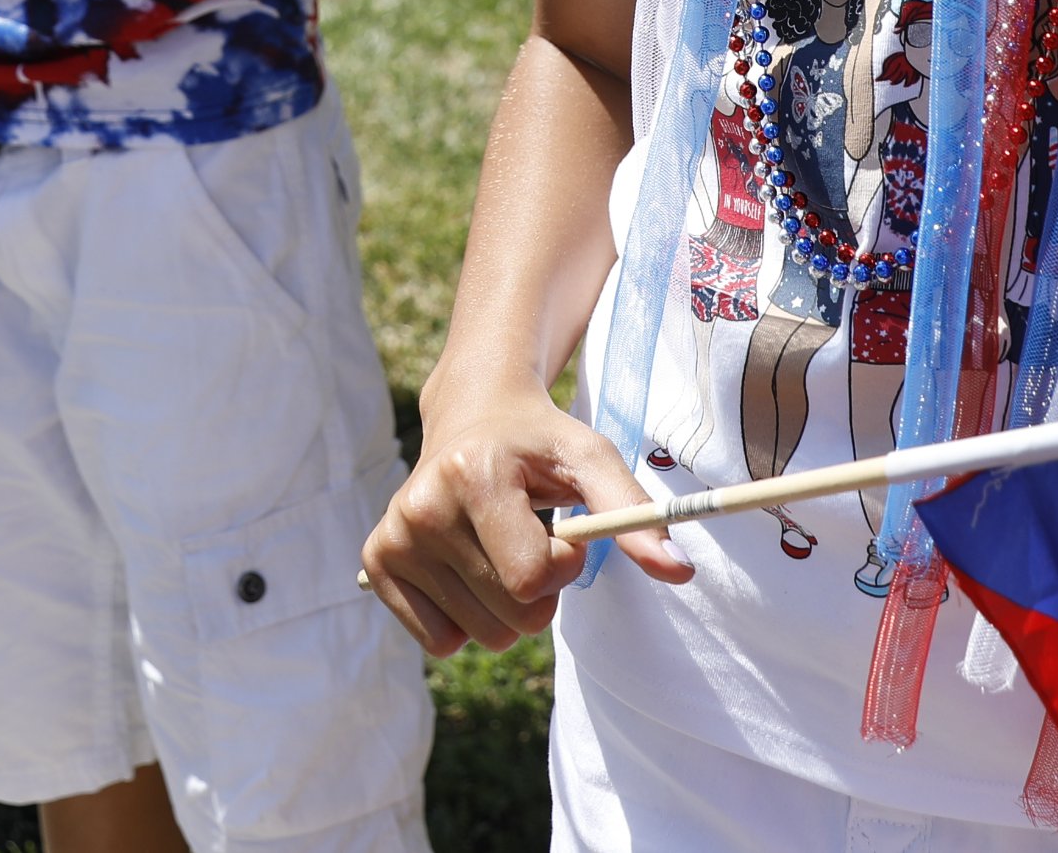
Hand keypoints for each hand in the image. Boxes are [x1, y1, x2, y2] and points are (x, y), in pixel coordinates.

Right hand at [359, 375, 690, 656]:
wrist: (472, 415)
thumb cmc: (540, 441)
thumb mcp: (591, 459)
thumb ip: (633, 514)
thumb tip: (680, 572)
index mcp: (470, 474)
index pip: (532, 578)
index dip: (563, 565)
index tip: (562, 531)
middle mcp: (420, 506)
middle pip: (511, 616)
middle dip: (540, 592)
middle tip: (528, 540)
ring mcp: (393, 537)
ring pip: (481, 636)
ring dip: (506, 608)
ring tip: (497, 550)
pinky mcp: (377, 563)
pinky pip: (440, 642)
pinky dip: (466, 620)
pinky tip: (466, 569)